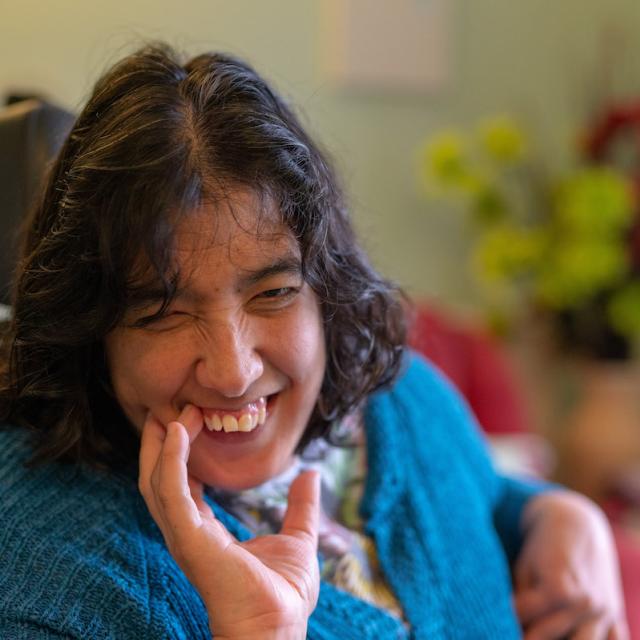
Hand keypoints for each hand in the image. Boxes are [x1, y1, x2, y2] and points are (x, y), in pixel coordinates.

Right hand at [138, 405, 320, 639]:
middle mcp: (188, 532)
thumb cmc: (284, 597)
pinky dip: (171, 459)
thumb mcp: (298, 539)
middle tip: (175, 407)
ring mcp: (185, 536)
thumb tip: (311, 474)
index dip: (185, 453)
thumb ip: (300, 507)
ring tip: (175, 411)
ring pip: (157, 481)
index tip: (194, 420)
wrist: (280, 629)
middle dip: (165, 443)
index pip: (183, 485)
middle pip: (162, 479)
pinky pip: (171, 491)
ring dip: (164, 444)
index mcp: (206, 533)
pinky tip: (181, 431)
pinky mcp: (189, 538)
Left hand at [514, 490, 627, 639]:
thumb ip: (520, 599)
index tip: (496, 616)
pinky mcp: (616, 615)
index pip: (525, 618)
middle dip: (527, 634)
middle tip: (514, 630)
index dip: (506, 618)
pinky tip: (572, 635)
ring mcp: (603, 612)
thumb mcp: (524, 568)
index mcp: (559, 590)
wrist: (576, 523)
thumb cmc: (543, 546)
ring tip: (540, 632)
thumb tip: (512, 623)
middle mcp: (585, 604)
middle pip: (549, 636)